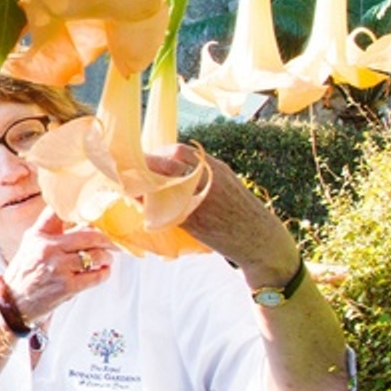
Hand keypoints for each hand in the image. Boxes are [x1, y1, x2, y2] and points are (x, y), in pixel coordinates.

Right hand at [0, 208, 116, 322]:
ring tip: (106, 258)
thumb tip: (80, 219)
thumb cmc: (25, 271)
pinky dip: (104, 273)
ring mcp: (59, 268)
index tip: (98, 213)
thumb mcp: (31, 243)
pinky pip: (96, 276)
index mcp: (39, 235)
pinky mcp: (67, 286)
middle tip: (112, 241)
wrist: (14, 301)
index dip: (83, 211)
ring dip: (106, 257)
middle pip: (89, 235)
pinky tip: (103, 271)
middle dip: (106, 238)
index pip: (62, 213)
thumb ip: (51, 228)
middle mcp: (49, 249)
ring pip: (95, 255)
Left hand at [145, 144, 297, 286]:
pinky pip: (164, 209)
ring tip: (131, 187)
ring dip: (143, 185)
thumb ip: (202, 172)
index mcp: (214, 167)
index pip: (178, 151)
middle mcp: (206, 179)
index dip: (158, 153)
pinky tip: (140, 206)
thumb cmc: (240, 210)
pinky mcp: (193, 221)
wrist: (259, 239)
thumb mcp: (225, 181)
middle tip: (131, 171)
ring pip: (162, 184)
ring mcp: (198, 199)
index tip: (146, 159)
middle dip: (145, 165)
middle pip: (166, 163)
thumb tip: (172, 166)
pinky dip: (150, 206)